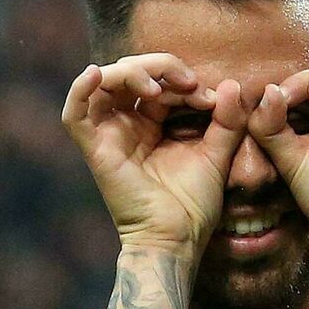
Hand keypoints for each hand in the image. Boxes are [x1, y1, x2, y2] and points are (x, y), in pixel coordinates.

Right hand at [61, 54, 248, 257]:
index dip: (183, 78)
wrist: (177, 240)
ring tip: (157, 87)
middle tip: (190, 83)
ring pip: (105, 83)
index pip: (161, 82)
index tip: (212, 96)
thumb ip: (228, 121)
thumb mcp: (218, 155)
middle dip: (161, 68)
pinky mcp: (96, 151)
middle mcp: (129, 124)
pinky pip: (74, 115)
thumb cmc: (194, 204)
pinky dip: (79, 89)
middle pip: (132, 73)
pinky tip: (96, 73)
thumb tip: (233, 84)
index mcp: (155, 123)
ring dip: (131, 73)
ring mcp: (110, 135)